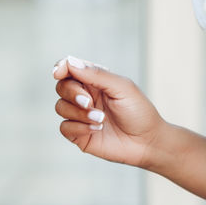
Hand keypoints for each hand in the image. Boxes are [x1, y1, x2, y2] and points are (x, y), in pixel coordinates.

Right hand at [52, 55, 165, 169]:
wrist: (147, 142)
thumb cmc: (138, 111)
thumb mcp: (121, 88)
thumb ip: (97, 74)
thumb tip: (70, 62)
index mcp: (95, 80)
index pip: (70, 68)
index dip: (61, 68)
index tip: (58, 72)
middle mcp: (85, 96)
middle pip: (62, 87)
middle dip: (72, 93)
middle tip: (89, 102)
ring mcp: (81, 116)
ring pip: (60, 107)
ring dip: (79, 113)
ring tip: (101, 119)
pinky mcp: (79, 134)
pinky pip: (64, 127)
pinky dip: (78, 127)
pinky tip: (97, 129)